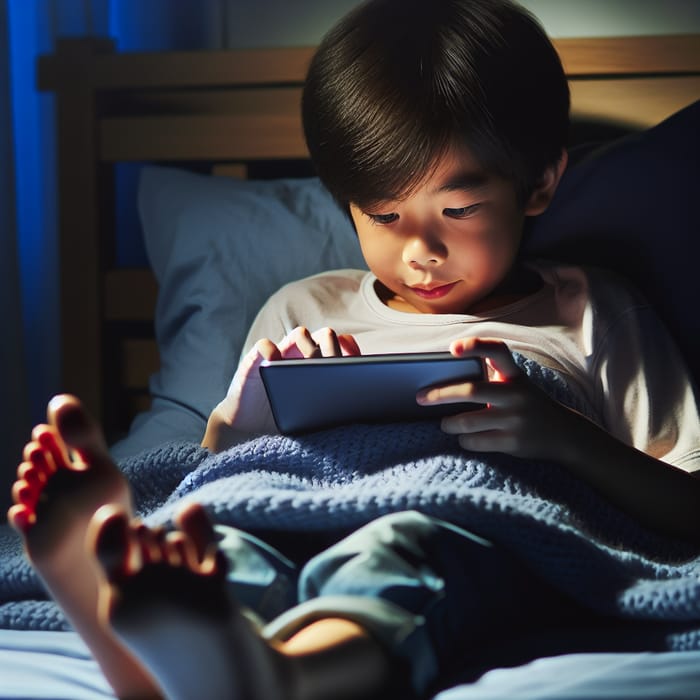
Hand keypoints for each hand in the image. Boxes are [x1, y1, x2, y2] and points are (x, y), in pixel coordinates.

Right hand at [202, 327, 359, 449]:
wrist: (252, 430)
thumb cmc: (287, 423)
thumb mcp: (315, 416)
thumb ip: (335, 405)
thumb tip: (364, 405)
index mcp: (322, 368)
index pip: (343, 347)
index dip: (351, 350)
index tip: (357, 361)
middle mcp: (304, 357)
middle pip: (325, 336)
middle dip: (332, 347)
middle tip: (331, 366)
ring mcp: (282, 356)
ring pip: (300, 334)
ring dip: (307, 343)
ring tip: (308, 363)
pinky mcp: (257, 361)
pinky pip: (264, 345)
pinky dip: (270, 349)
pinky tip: (275, 360)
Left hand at [416, 337, 580, 459]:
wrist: (563, 434)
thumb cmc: (526, 404)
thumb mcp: (515, 385)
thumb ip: (490, 379)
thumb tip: (442, 382)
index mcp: (515, 375)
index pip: (497, 350)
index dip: (475, 346)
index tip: (452, 349)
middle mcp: (517, 395)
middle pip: (470, 391)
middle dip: (440, 394)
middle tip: (421, 398)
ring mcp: (516, 419)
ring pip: (468, 421)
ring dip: (449, 423)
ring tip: (444, 423)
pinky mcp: (514, 442)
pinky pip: (475, 441)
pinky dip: (463, 440)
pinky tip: (463, 437)